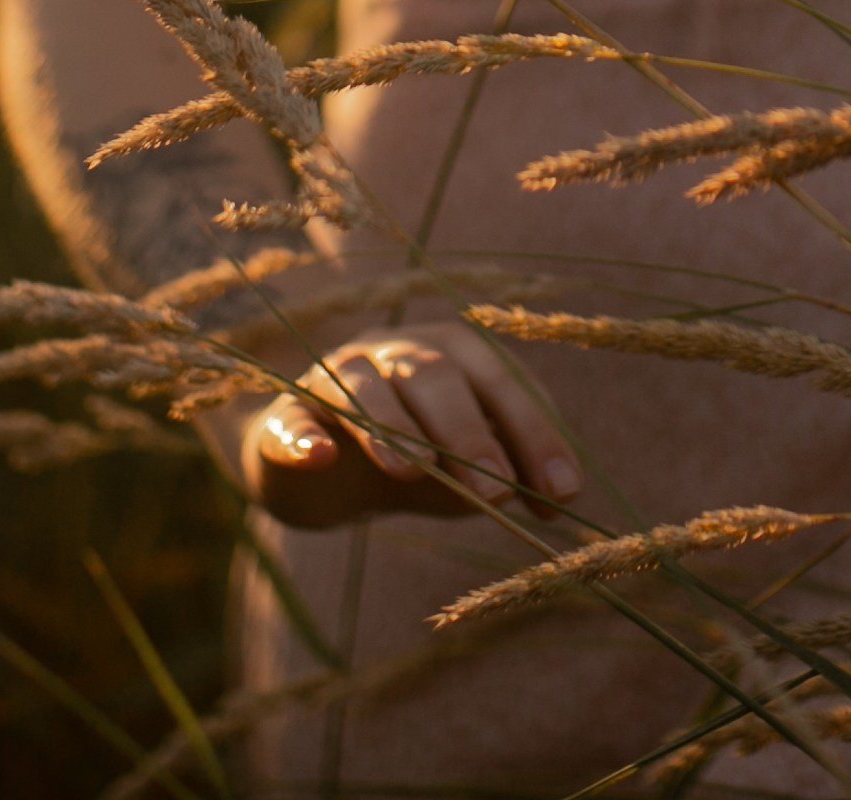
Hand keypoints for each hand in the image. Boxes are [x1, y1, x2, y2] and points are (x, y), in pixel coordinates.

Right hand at [243, 319, 581, 529]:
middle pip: (438, 378)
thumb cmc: (411, 455)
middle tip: (498, 490)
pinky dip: (305, 437)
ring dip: (392, 426)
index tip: (564, 492)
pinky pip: (293, 421)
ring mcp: (337, 375)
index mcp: (455, 352)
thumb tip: (552, 499)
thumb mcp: (461, 466)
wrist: (316, 465)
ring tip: (413, 470)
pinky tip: (321, 456)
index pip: (503, 384)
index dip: (536, 434)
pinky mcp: (286, 415)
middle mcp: (398, 350)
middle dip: (471, 433)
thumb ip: (502, 474)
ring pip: (366, 387)